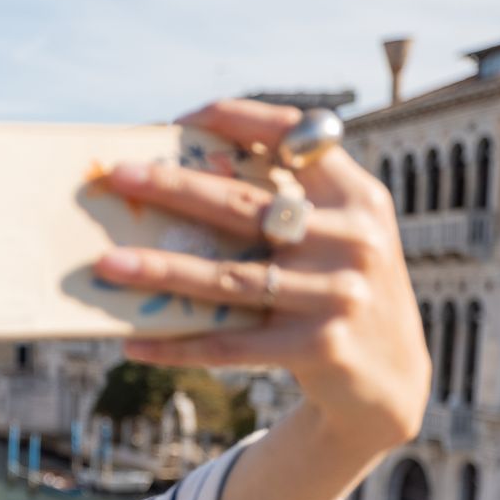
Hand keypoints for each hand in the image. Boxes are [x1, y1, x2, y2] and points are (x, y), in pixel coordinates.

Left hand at [91, 97, 430, 451]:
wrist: (392, 379)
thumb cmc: (339, 290)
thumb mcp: (337, 237)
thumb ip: (288, 205)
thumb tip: (181, 182)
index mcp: (357, 196)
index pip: (296, 137)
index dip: (239, 120)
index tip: (180, 121)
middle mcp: (353, 239)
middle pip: (245, 205)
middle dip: (174, 186)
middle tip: (117, 176)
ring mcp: (338, 294)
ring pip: (229, 277)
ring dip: (160, 269)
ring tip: (106, 263)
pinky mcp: (319, 347)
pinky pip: (232, 344)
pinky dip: (179, 344)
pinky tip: (134, 342)